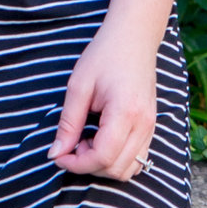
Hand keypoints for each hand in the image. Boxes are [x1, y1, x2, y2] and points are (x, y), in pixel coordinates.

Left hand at [50, 19, 158, 179]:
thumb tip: (56, 153)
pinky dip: (117, 159)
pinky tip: (101, 140)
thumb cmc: (104, 56)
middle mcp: (143, 124)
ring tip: (87, 141)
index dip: (77, 164)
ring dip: (103, 165)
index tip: (59, 155)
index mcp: (125, 112)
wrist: (133, 38)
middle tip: (72, 144)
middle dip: (88, 166)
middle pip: (116, 168)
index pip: (102, 157)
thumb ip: (68, 124)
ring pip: (129, 169)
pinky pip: (137, 158)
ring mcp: (151, 127)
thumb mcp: (78, 87)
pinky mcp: (151, 126)